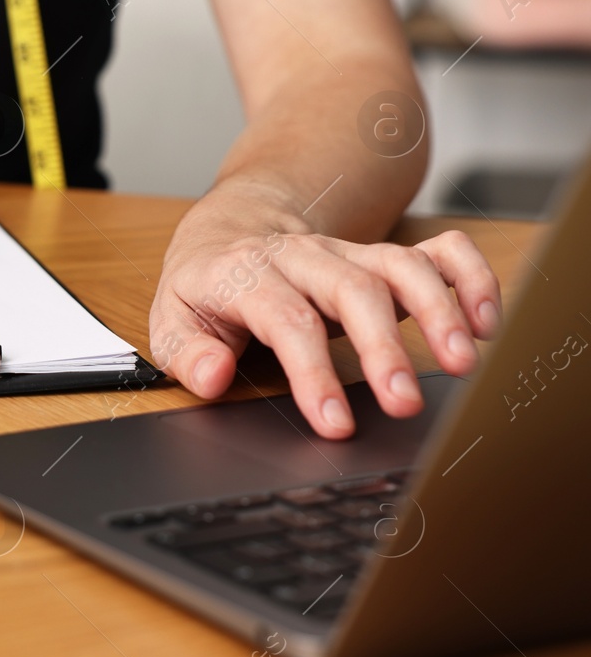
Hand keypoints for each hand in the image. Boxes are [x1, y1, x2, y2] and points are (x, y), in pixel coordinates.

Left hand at [149, 193, 502, 438]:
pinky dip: (468, 277)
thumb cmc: (205, 289)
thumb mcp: (172, 321)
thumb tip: (213, 377)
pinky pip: (436, 250)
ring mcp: (347, 252)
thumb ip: (187, 353)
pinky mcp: (380, 255)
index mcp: (246, 274)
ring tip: (463, 362)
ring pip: (400, 267)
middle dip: (384, 347)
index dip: (312, 372)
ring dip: (438, 311)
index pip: (286, 320)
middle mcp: (303, 257)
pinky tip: (485, 320)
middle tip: (405, 402)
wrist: (227, 233)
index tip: (335, 423)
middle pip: (352, 289)